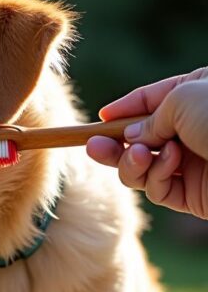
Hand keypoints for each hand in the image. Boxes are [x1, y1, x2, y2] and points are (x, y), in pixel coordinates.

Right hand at [86, 68, 207, 218]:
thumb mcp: (183, 101)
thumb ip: (149, 119)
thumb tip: (131, 139)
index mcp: (199, 96)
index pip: (152, 100)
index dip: (124, 110)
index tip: (101, 119)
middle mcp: (195, 130)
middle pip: (141, 138)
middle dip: (115, 144)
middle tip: (93, 147)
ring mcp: (195, 164)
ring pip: (144, 167)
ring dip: (132, 162)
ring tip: (139, 156)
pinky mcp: (196, 195)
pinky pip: (159, 188)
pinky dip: (156, 177)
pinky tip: (169, 164)